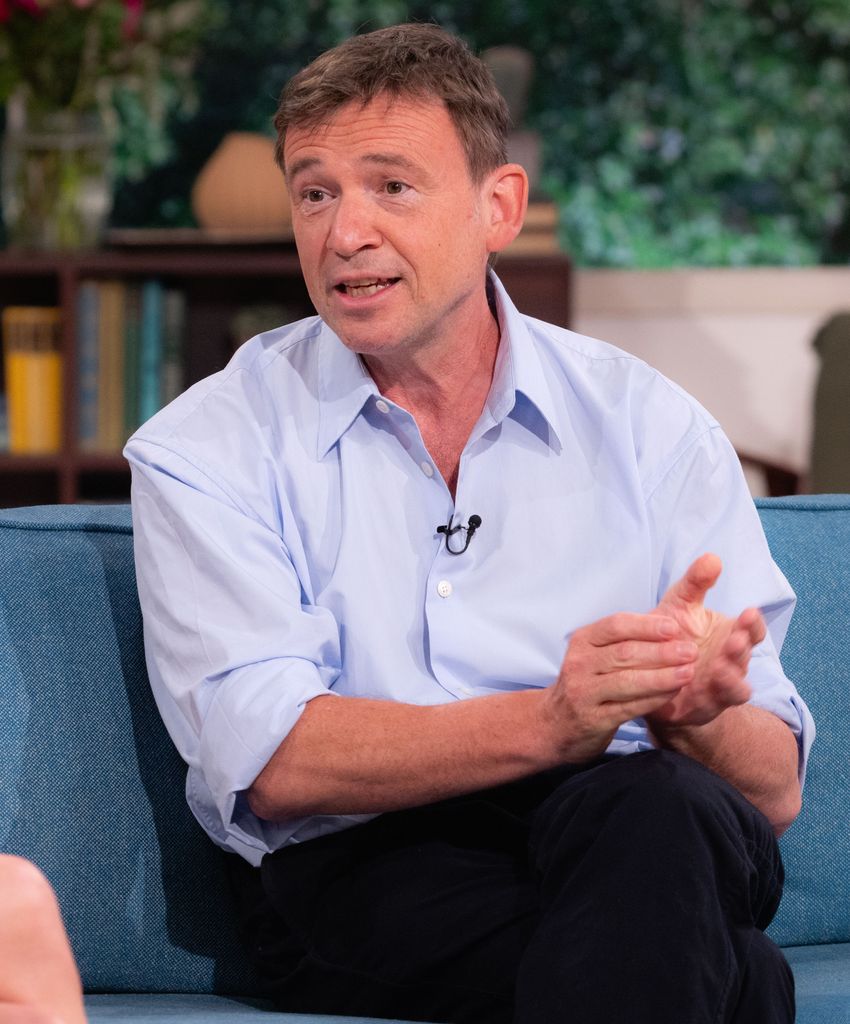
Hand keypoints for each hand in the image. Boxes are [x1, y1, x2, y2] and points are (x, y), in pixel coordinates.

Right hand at [542, 612, 697, 762]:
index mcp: (582, 641)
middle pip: (625, 653)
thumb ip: (623, 641)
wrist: (557, 723)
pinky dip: (654, 699)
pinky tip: (673, 693)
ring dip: (662, 676)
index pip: (616, 625)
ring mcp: (584, 692)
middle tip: (690, 651)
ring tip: (688, 672)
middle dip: (662, 652)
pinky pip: (629, 707)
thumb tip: (668, 626)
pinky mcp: (594, 719)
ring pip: (628, 681)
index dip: (646, 626)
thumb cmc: (588, 682)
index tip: (674, 626)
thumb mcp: (594, 653)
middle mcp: (579, 664)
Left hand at [646, 554, 765, 730]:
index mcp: (729, 634)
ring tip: (720, 663)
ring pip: (738, 681)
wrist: (653, 680)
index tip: (748, 612)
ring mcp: (722, 683)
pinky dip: (719, 693)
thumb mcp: (680, 605)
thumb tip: (712, 557)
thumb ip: (695, 583)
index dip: (753, 623)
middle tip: (735, 636)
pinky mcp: (709, 703)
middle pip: (746, 652)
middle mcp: (731, 659)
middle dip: (743, 643)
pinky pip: (721, 701)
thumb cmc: (670, 637)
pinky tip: (709, 682)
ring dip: (733, 672)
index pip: (752, 628)